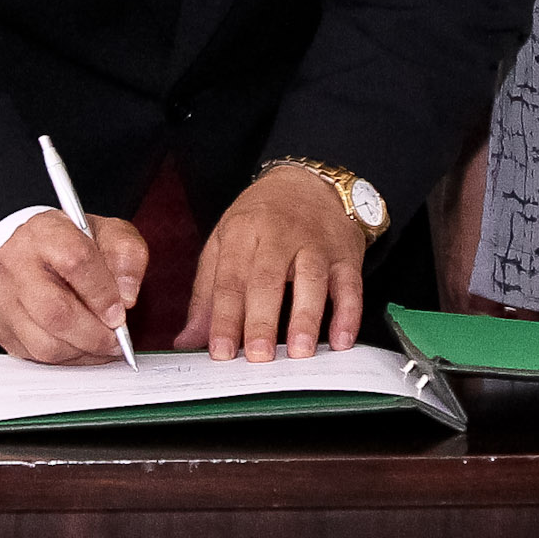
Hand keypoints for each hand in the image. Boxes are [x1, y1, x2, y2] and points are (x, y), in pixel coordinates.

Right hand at [0, 209, 148, 364]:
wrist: (36, 253)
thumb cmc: (74, 245)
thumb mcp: (109, 235)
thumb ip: (127, 256)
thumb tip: (127, 296)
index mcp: (44, 231)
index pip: (74, 261)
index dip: (102, 293)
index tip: (120, 313)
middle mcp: (15, 262)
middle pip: (54, 311)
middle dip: (94, 334)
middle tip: (116, 338)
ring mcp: (3, 297)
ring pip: (44, 342)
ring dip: (82, 351)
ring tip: (102, 344)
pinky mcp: (1, 326)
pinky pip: (36, 356)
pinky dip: (67, 359)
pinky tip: (82, 346)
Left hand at [183, 165, 369, 360]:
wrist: (308, 181)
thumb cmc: (261, 218)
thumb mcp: (224, 242)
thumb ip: (206, 294)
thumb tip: (188, 340)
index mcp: (243, 232)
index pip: (230, 279)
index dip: (224, 318)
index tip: (220, 351)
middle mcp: (279, 235)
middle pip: (269, 280)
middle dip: (262, 320)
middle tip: (258, 356)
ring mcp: (316, 244)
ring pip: (312, 281)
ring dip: (306, 318)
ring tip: (300, 351)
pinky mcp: (346, 255)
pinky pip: (350, 285)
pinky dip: (348, 314)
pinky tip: (342, 340)